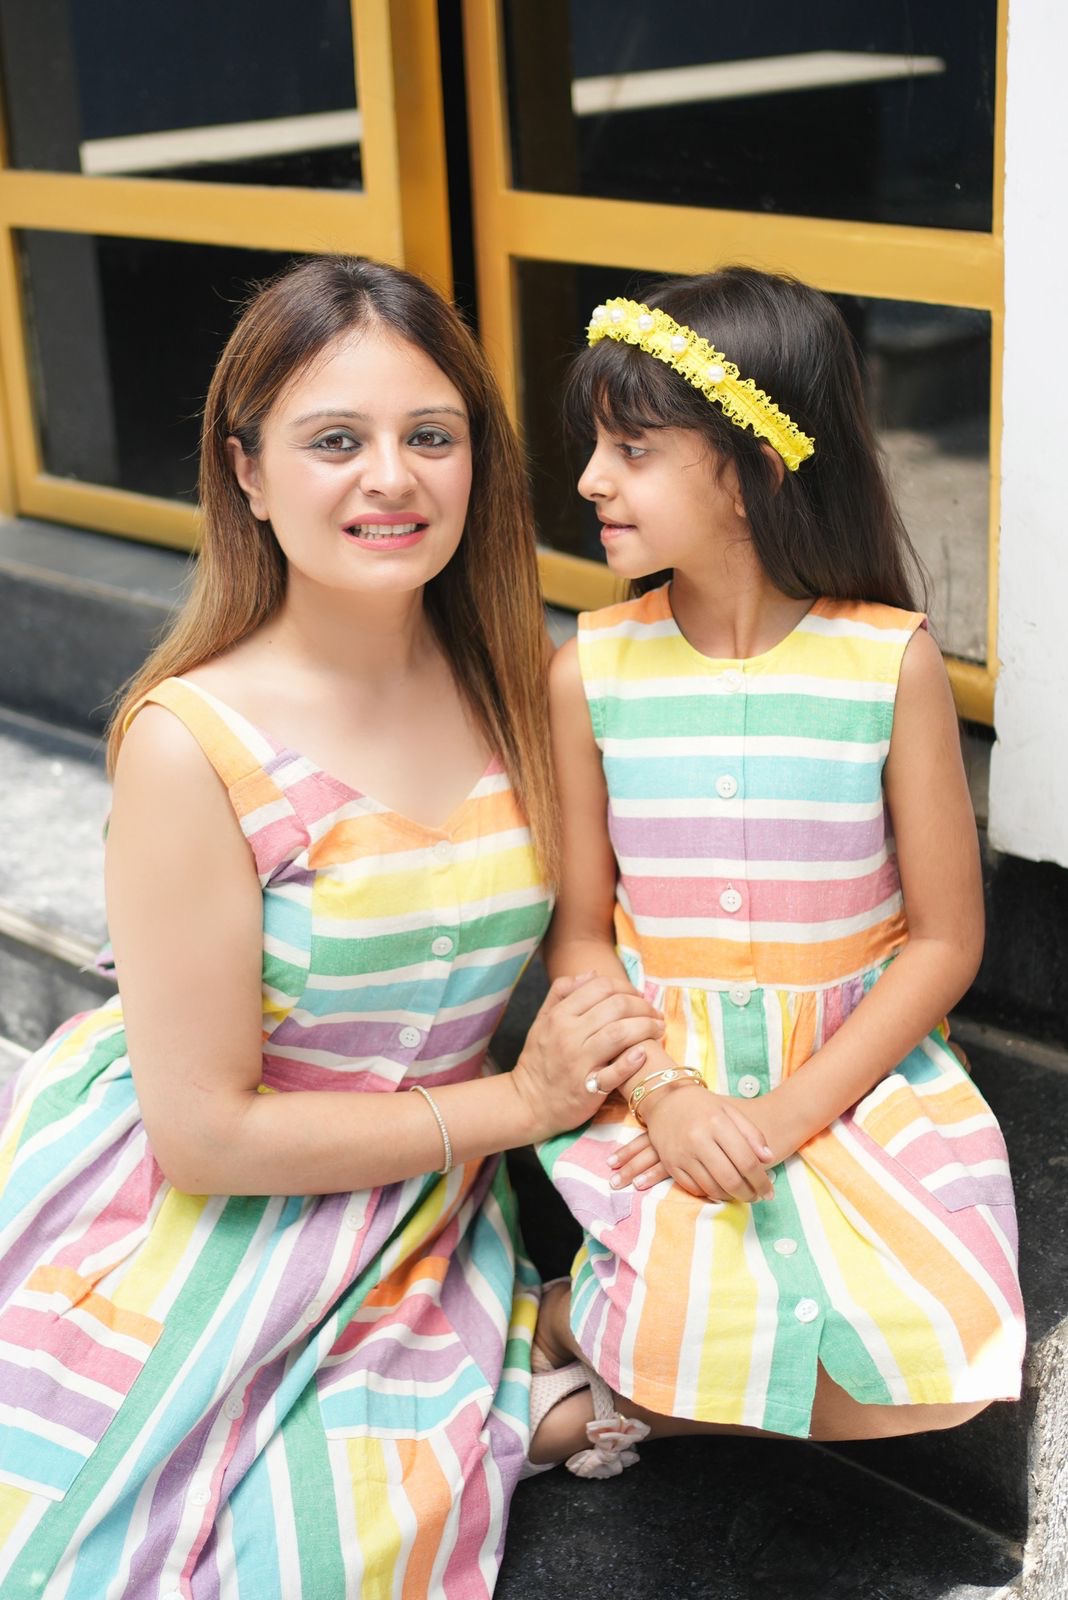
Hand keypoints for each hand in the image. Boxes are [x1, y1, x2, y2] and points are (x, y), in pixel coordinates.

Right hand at [512, 974, 664, 1141]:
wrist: (528, 1103)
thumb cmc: (539, 1060)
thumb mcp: (542, 1021)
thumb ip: (562, 993)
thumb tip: (592, 974)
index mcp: (559, 1016)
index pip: (601, 987)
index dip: (627, 987)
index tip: (639, 997)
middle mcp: (568, 1035)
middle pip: (616, 1006)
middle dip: (643, 1006)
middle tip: (655, 1013)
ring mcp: (578, 1062)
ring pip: (620, 1033)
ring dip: (646, 1027)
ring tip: (659, 1029)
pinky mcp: (588, 1090)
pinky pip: (614, 1073)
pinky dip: (631, 1062)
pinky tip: (644, 1054)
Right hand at [612, 1083, 774, 1202]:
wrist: (665, 1101)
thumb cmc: (703, 1107)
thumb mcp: (730, 1111)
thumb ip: (752, 1133)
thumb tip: (768, 1159)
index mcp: (717, 1122)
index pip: (746, 1161)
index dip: (761, 1181)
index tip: (770, 1191)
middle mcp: (697, 1139)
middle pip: (730, 1179)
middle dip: (748, 1194)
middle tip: (757, 1197)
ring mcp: (682, 1153)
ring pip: (712, 1188)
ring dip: (730, 1197)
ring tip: (740, 1193)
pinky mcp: (670, 1164)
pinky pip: (694, 1189)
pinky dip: (710, 1194)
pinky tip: (720, 1189)